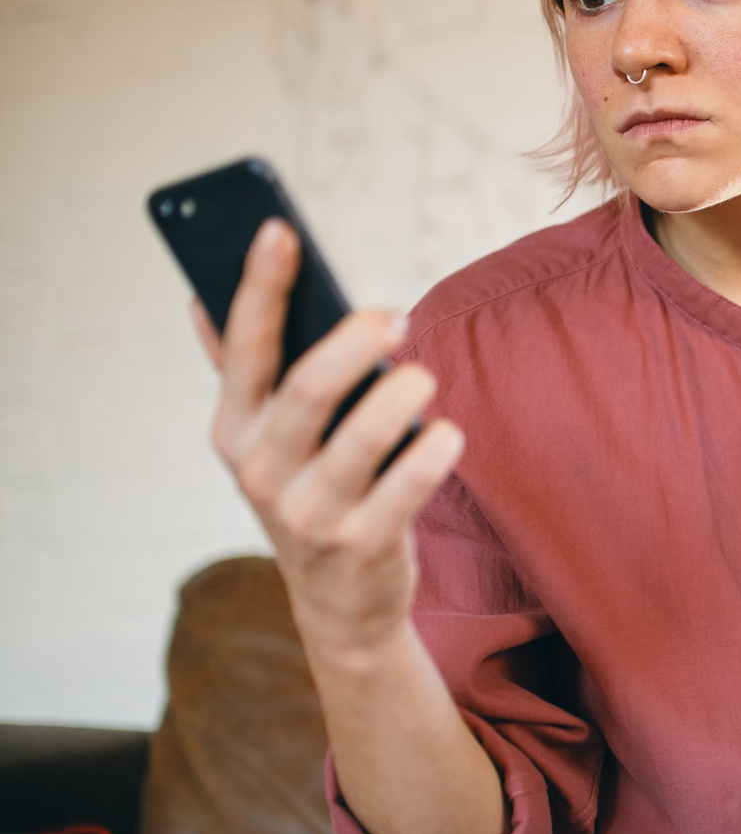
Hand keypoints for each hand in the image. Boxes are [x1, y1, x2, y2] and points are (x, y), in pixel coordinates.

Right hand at [197, 219, 463, 670]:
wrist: (341, 604)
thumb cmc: (313, 493)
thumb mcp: (269, 442)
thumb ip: (244, 375)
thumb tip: (199, 298)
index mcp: (235, 433)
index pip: (244, 349)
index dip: (260, 288)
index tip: (280, 230)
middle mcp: (263, 472)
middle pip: (306, 389)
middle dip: (353, 343)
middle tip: (394, 317)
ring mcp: (310, 515)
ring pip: (362, 436)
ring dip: (401, 395)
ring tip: (423, 377)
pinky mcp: (362, 546)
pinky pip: (406, 489)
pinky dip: (433, 454)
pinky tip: (448, 435)